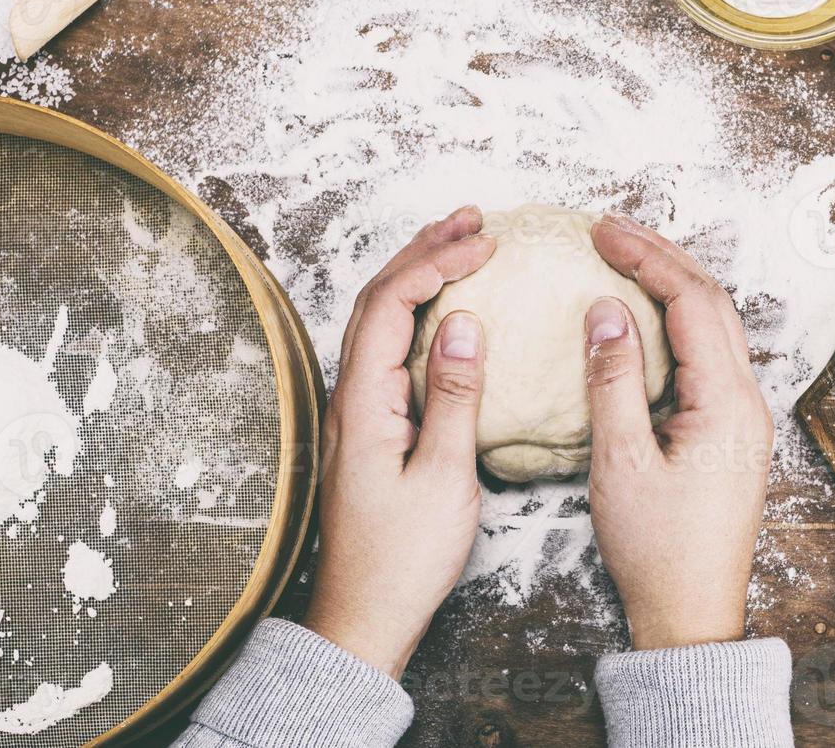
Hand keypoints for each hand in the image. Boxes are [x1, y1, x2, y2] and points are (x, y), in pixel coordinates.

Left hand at [303, 205, 494, 678]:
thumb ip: (454, 395)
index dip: (436, 263)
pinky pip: (389, 347)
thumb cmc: (403, 559)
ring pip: (379, 320)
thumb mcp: (443, 478)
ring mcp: (356, 410)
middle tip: (472, 218)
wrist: (363, 617)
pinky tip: (445, 310)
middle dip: (424, 250)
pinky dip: (417, 311)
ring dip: (417, 274)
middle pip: (378, 299)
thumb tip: (465, 322)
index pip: (392, 305)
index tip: (485, 242)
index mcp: (363, 403)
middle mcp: (349, 396)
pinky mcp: (370, 425)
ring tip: (459, 243)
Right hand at [584, 213, 772, 650]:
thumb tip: (606, 309)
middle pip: (712, 302)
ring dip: (673, 284)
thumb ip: (612, 380)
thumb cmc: (656, 549)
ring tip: (627, 256)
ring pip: (715, 325)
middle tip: (611, 230)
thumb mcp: (620, 463)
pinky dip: (677, 321)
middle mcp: (745, 401)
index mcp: (725, 403)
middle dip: (662, 257)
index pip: (690, 302)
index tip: (600, 231)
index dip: (645, 257)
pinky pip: (709, 354)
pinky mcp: (730, 431)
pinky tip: (646, 317)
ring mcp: (743, 416)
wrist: (692, 613)